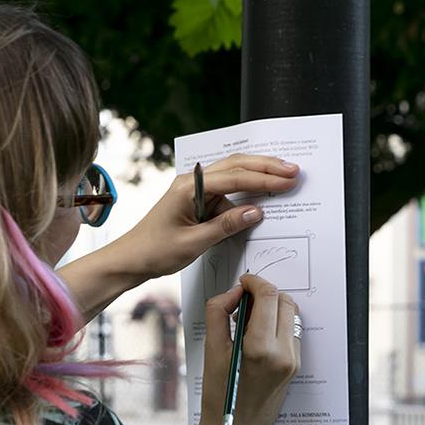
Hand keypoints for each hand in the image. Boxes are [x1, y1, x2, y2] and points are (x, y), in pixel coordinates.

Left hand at [58, 154, 300, 312]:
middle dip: (266, 167)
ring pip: (233, 174)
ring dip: (258, 175)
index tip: (287, 180)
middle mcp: (193, 181)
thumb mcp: (194, 243)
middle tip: (293, 170)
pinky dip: (246, 190)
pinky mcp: (197, 200)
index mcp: (189, 187)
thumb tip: (256, 212)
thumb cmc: (155, 251)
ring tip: (285, 175)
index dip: (264, 178)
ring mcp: (195, 189)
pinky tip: (262, 193)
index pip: (234, 177)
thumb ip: (226, 226)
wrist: (131, 259)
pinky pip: (226, 190)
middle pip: (236, 166)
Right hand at [197, 274, 300, 424]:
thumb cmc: (219, 396)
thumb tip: (234, 293)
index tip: (242, 283)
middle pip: (284, 300)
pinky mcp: (296, 366)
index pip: (268, 295)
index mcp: (261, 347)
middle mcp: (283, 352)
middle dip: (264, 293)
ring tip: (247, 323)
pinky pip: (290, 332)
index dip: (254, 282)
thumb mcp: (211, 350)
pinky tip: (256, 338)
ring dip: (271, 308)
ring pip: (290, 314)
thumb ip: (219, 312)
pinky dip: (276, 325)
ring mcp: (293, 360)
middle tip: (242, 304)